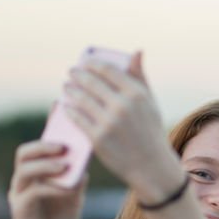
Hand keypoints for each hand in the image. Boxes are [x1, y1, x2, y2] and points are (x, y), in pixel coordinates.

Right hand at [8, 141, 86, 218]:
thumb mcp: (74, 199)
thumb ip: (76, 181)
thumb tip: (83, 163)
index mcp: (34, 176)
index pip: (36, 149)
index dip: (46, 136)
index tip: (61, 124)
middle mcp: (22, 182)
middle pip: (24, 153)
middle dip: (43, 146)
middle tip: (65, 146)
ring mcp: (18, 195)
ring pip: (24, 170)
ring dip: (46, 165)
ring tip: (65, 166)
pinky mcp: (19, 211)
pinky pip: (32, 193)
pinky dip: (50, 188)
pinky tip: (66, 190)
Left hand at [63, 52, 181, 195]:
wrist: (152, 168)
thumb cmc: (151, 133)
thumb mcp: (151, 104)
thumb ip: (141, 77)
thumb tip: (137, 51)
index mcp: (137, 94)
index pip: (108, 70)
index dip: (92, 64)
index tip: (86, 63)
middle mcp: (122, 106)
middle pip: (91, 82)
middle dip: (78, 75)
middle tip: (72, 73)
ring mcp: (108, 122)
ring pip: (81, 98)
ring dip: (70, 90)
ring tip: (67, 87)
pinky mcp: (97, 138)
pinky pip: (77, 118)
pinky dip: (69, 110)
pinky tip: (67, 106)